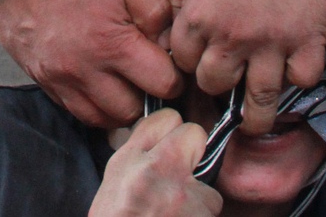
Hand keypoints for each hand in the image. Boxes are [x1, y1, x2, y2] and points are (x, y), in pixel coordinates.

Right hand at [0, 0, 181, 126]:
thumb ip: (153, 7)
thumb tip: (167, 39)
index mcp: (113, 43)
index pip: (162, 84)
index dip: (174, 75)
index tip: (171, 63)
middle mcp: (86, 70)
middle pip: (132, 111)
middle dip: (146, 95)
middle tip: (146, 73)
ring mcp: (61, 79)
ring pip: (101, 119)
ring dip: (117, 105)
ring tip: (122, 81)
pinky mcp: (42, 79)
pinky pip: (73, 111)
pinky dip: (90, 103)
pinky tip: (96, 81)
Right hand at [89, 110, 221, 216]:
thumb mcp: (111, 190)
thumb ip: (135, 162)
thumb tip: (159, 146)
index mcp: (127, 162)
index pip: (164, 119)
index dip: (172, 132)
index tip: (170, 147)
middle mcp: (153, 171)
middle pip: (194, 134)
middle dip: (194, 157)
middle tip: (182, 182)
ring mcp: (179, 197)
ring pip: (210, 188)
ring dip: (200, 206)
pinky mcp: (198, 216)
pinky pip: (213, 212)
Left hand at [166, 0, 325, 133]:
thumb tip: (171, 22)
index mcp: (199, 14)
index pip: (183, 60)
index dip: (190, 58)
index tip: (200, 56)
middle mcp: (233, 36)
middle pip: (215, 85)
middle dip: (217, 82)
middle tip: (228, 75)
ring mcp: (273, 41)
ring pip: (259, 101)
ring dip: (256, 111)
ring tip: (256, 116)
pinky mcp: (308, 38)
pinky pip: (301, 80)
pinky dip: (298, 78)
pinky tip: (293, 67)